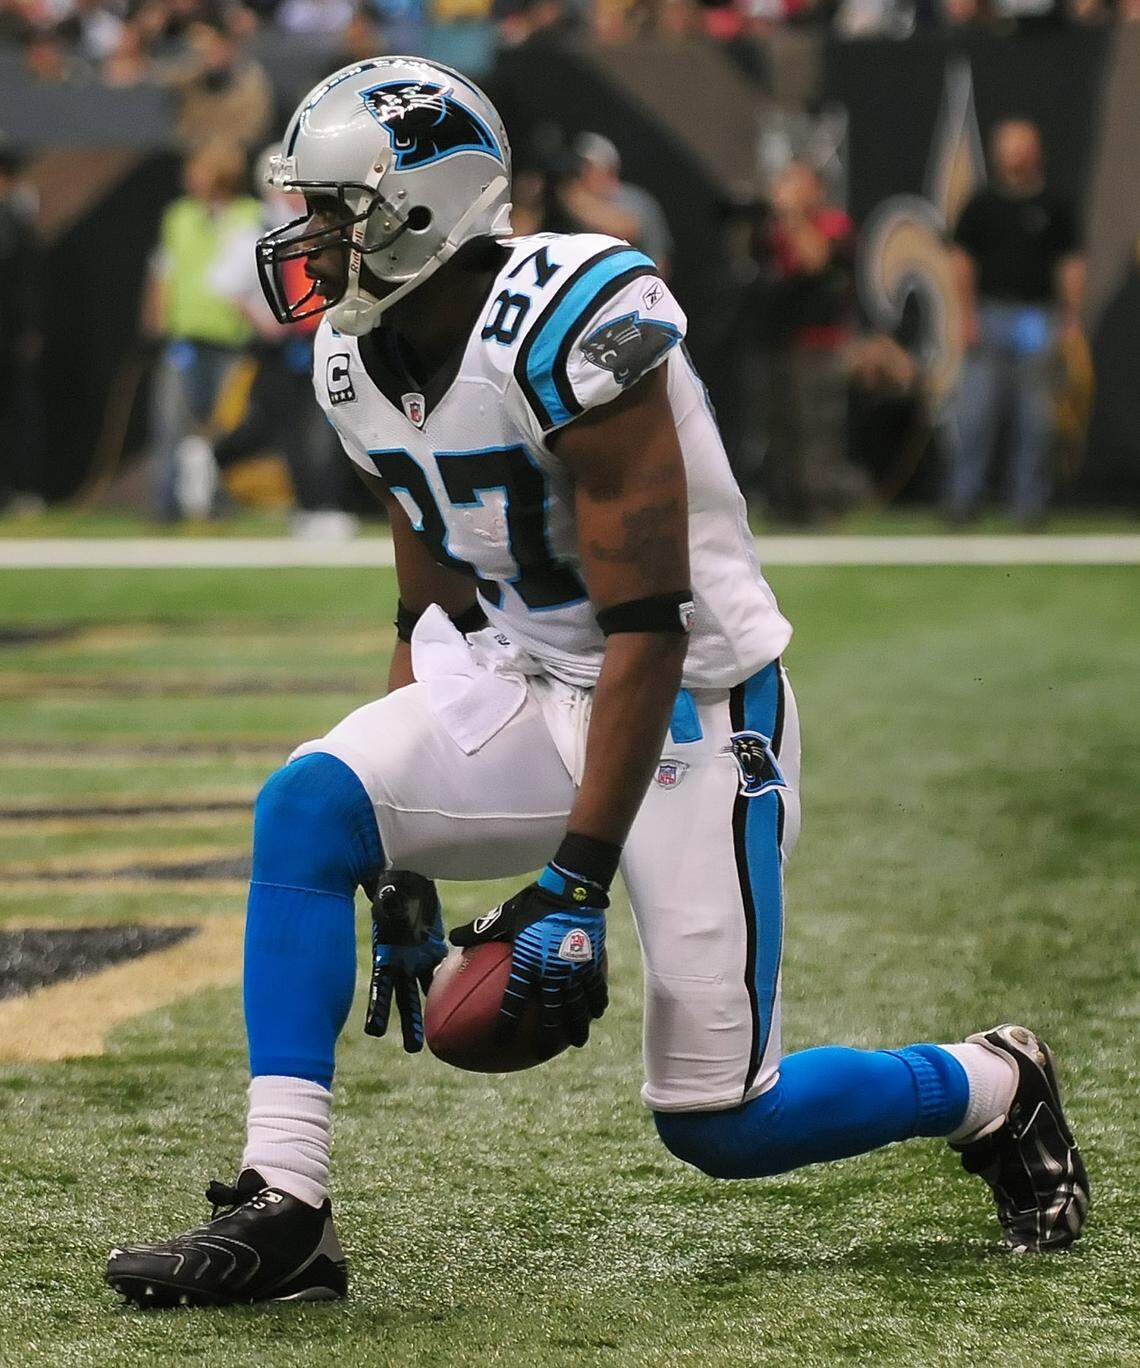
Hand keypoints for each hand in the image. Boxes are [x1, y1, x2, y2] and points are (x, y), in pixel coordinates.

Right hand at [363, 871, 445, 1051]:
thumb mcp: (388, 895)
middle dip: (410, 1023)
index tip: (374, 1032)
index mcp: (385, 955)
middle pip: (405, 999)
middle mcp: (400, 962)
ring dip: (434, 1011)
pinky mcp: (432, 947)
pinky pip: (443, 969)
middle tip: (414, 1050)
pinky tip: (469, 1001)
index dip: (377, 1009)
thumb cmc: (389, 886)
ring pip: (426, 990)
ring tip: (444, 1035)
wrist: (400, 879)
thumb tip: (392, 903)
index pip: (380, 988)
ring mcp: (416, 957)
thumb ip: (390, 904)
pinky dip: (453, 983)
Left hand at [450, 865, 607, 1052]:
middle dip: (549, 1036)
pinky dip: (596, 1001)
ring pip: (578, 1005)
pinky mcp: (593, 961)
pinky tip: (598, 1011)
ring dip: (578, 1025)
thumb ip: (479, 930)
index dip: (506, 1023)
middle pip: (552, 1013)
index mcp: (527, 963)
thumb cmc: (533, 901)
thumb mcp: (503, 914)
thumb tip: (452, 938)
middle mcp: (552, 972)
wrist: (571, 889)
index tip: (500, 1041)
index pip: (514, 1001)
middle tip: (544, 1051)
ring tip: (578, 1041)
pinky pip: (597, 987)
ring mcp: (576, 969)